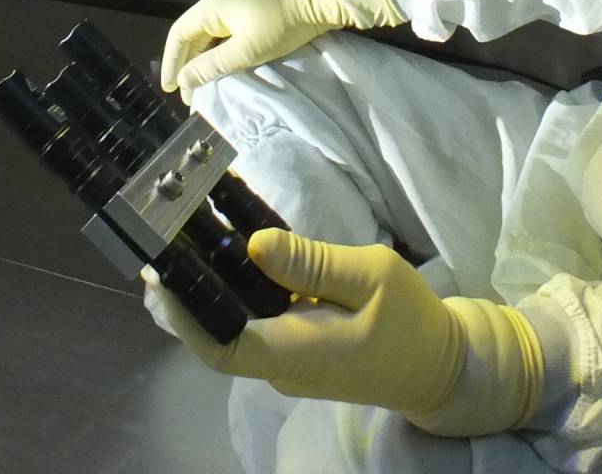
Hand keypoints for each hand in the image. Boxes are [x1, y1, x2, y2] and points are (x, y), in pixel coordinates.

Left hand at [142, 228, 541, 437]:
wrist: (441, 365)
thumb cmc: (410, 320)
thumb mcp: (370, 277)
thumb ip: (312, 263)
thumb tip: (255, 244)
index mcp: (296, 353)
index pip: (221, 346)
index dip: (184, 315)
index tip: (160, 276)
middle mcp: (280, 365)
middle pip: (218, 334)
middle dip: (188, 293)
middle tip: (164, 240)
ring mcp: (287, 360)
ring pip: (235, 326)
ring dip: (211, 289)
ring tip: (188, 237)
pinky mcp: (297, 349)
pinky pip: (256, 322)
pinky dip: (240, 291)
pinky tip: (235, 252)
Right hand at [160, 0, 403, 98]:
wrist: (319, 3)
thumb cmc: (280, 27)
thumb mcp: (245, 52)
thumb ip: (211, 66)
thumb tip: (185, 80)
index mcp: (212, 6)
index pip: (179, 34)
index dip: (171, 62)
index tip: (171, 88)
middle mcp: (218, 0)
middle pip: (192, 34)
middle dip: (187, 65)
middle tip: (189, 95)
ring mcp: (235, 2)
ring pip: (208, 34)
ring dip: (203, 60)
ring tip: (202, 87)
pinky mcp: (249, 8)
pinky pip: (223, 32)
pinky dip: (218, 51)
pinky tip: (221, 69)